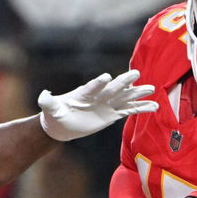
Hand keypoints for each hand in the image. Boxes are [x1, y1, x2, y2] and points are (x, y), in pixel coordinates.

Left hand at [38, 70, 155, 141]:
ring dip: (138, 93)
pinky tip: (154, 106)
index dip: (99, 82)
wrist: (62, 124)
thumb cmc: (55, 115)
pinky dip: (141, 108)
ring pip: (125, 97)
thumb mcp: (50, 109)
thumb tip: (42, 96)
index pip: (92, 87)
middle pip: (113, 88)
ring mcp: (107, 104)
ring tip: (152, 89)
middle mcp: (99, 96)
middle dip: (124, 82)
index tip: (106, 77)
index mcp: (84, 93)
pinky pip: (129, 110)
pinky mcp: (112, 114)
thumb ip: (47, 102)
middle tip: (136, 74)